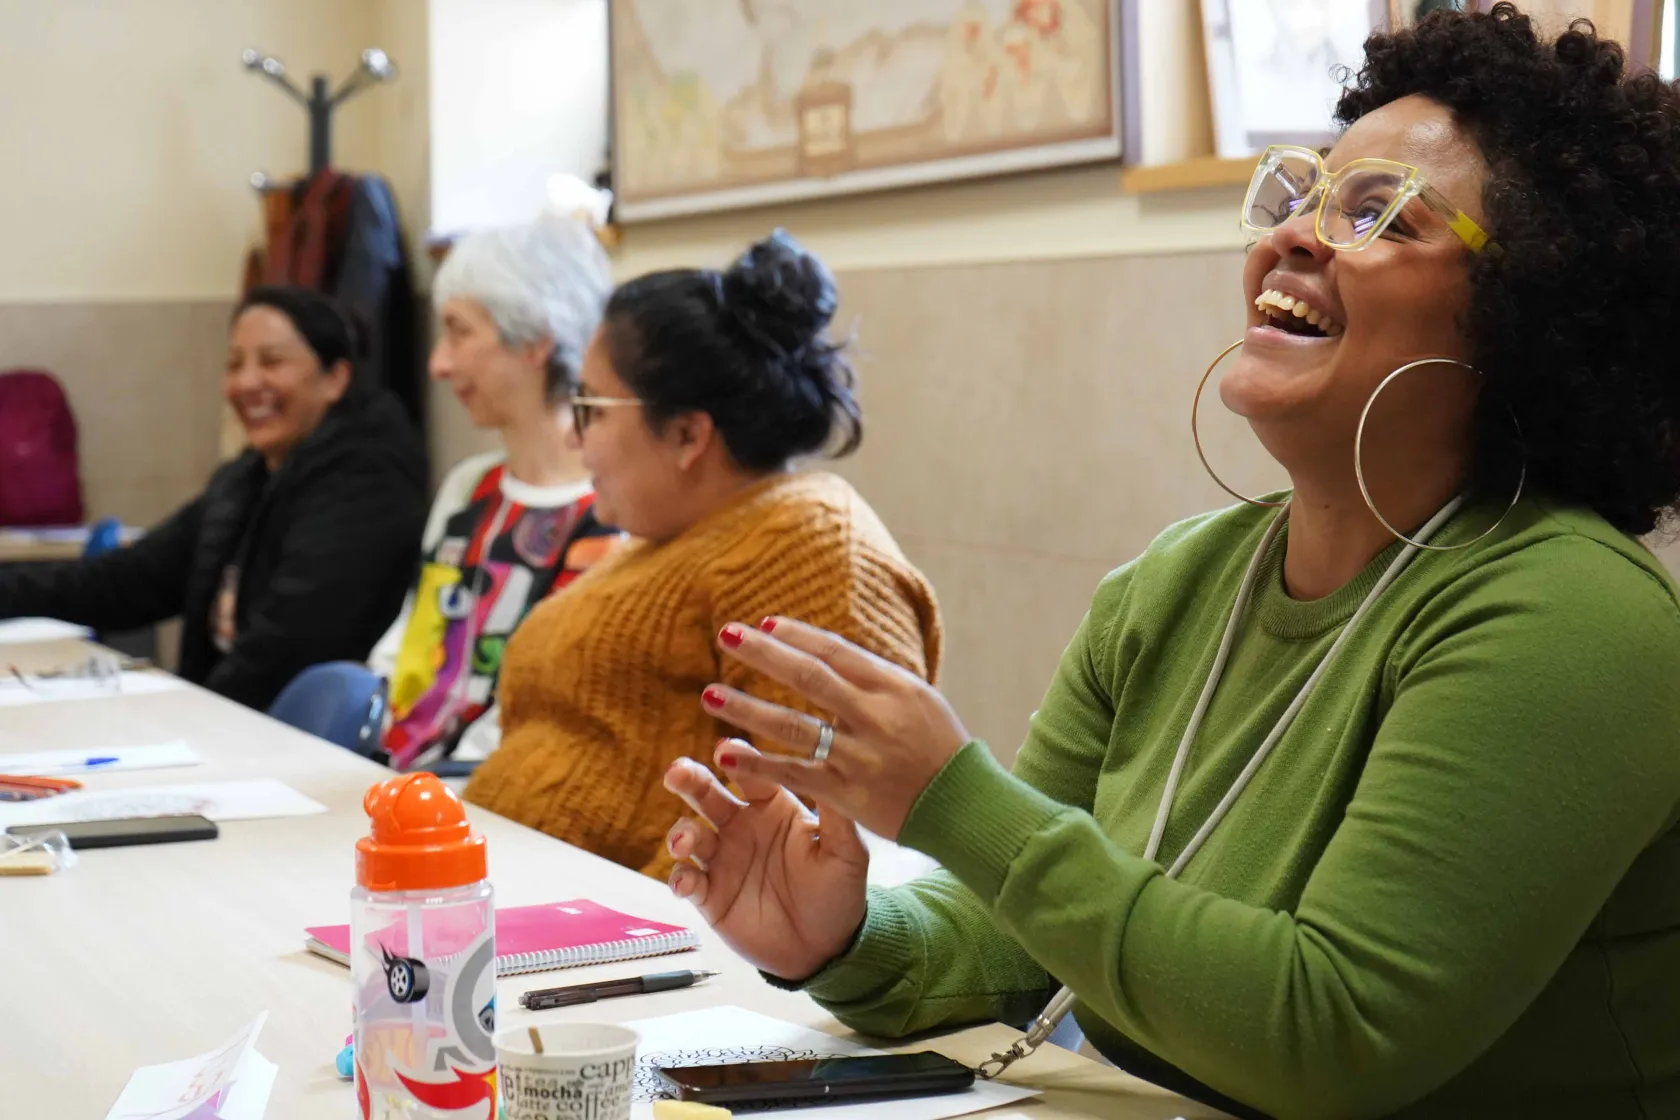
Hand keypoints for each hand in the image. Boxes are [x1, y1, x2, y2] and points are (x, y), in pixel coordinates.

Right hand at [663, 746, 867, 981]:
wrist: (826, 950)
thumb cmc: (839, 894)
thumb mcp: (846, 852)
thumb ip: (836, 812)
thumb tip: (833, 762)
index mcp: (774, 808)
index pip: (752, 773)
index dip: (738, 758)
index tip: (726, 748)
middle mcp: (743, 827)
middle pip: (708, 794)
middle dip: (690, 780)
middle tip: (677, 773)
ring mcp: (723, 860)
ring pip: (690, 834)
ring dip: (681, 832)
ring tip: (686, 841)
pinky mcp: (710, 895)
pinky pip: (686, 880)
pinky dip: (679, 878)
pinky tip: (685, 883)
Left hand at [699, 617, 970, 841]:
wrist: (965, 806)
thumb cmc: (939, 747)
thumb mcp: (917, 700)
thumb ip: (872, 680)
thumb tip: (824, 654)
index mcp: (894, 686)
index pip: (836, 651)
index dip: (798, 636)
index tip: (765, 624)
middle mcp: (876, 716)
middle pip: (810, 677)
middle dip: (765, 654)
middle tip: (726, 634)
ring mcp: (861, 755)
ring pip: (795, 726)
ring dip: (747, 708)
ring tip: (709, 695)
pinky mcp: (849, 793)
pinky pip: (796, 774)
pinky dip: (760, 762)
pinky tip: (726, 753)